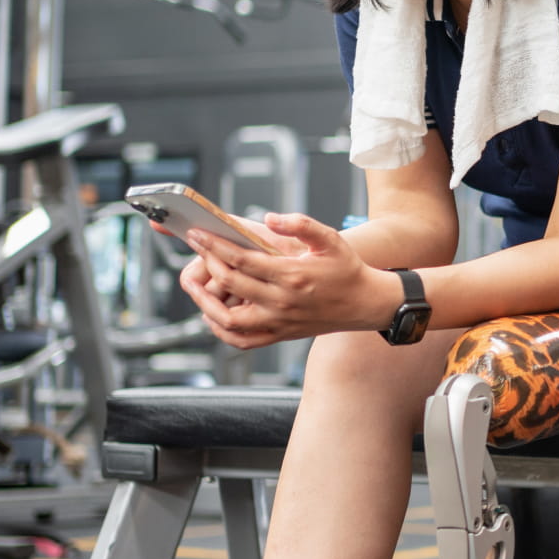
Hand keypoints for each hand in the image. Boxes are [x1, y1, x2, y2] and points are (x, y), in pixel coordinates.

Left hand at [179, 212, 393, 348]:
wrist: (364, 303)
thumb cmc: (346, 270)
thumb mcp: (330, 239)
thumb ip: (301, 224)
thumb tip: (270, 218)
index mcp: (292, 275)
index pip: (242, 259)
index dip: (214, 245)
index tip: (198, 234)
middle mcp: (282, 301)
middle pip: (230, 284)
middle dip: (206, 263)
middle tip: (196, 248)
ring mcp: (279, 321)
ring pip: (229, 319)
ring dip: (205, 302)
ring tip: (194, 285)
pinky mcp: (280, 335)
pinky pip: (242, 340)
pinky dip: (221, 331)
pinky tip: (212, 315)